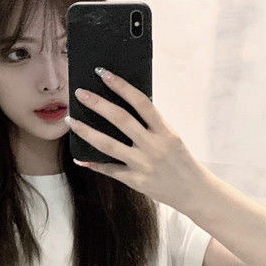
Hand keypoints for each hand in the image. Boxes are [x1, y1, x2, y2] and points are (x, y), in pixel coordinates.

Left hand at [66, 69, 206, 211]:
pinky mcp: (134, 181)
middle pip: (120, 119)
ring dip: (86, 132)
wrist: (194, 192)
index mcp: (165, 131)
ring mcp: (142, 164)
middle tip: (80, 93)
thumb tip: (128, 106)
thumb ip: (153, 125)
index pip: (141, 102)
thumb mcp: (173, 137)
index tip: (103, 73)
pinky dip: (93, 163)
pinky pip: (109, 170)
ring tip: (71, 121)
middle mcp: (152, 146)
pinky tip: (79, 157)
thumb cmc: (181, 161)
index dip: (121, 86)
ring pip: (108, 145)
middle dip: (98, 104)